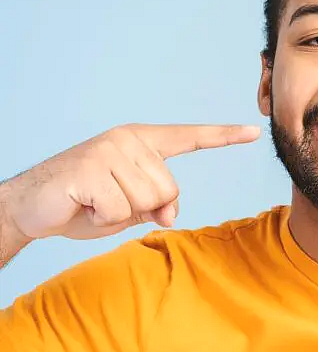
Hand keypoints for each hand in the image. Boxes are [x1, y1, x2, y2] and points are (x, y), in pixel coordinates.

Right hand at [0, 123, 259, 241]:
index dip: (224, 136)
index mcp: (142, 142)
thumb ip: (157, 204)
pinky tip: (83, 204)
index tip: (253, 131)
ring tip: (93, 201)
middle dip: (140, 207)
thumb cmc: (84, 204)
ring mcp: (110, 150)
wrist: (30, 207)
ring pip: (148, 200)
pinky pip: (121, 210)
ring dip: (118, 213)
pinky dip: (102, 219)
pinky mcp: (92, 167)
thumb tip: (171, 212)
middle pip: (169, 189)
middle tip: (105, 201)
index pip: (190, 137)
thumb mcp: (130, 209)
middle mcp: (129, 139)